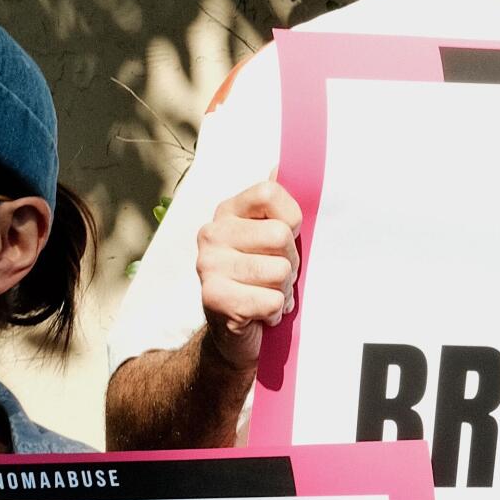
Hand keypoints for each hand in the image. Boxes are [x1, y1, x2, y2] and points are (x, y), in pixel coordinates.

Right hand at [196, 177, 301, 379]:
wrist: (234, 337)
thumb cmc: (262, 282)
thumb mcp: (273, 239)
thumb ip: (278, 205)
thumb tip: (285, 162)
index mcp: (228, 212)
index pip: (270, 192)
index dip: (291, 219)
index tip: (286, 239)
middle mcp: (211, 233)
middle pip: (280, 236)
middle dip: (290, 263)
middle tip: (276, 278)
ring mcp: (208, 265)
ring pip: (279, 271)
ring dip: (283, 291)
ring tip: (267, 296)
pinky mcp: (213, 297)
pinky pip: (271, 300)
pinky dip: (274, 313)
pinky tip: (259, 314)